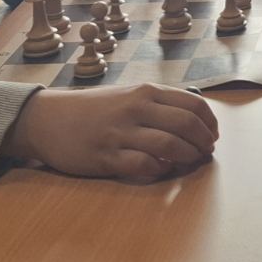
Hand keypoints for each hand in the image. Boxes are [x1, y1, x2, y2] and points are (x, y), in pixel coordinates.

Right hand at [1, 84, 218, 180]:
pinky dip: (160, 169)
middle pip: (186, 124)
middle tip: (206, 153)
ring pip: (169, 145)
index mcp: (145, 92)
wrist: (48, 119)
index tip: (212, 136)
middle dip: (203, 142)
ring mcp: (121, 133)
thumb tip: (195, 119)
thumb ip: (157, 104)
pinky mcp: (107, 157)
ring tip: (191, 162)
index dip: (209, 122)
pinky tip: (162, 169)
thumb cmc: (94, 109)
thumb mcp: (128, 95)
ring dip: (187, 157)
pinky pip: (144, 165)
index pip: (192, 104)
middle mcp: (136, 109)